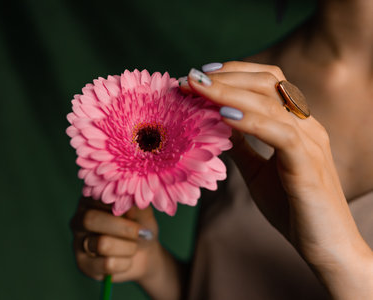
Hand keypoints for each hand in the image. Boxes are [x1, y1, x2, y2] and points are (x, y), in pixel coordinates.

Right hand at [71, 196, 158, 281]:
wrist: (144, 254)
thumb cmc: (141, 226)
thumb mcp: (143, 213)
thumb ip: (136, 205)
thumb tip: (130, 201)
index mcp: (90, 199)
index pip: (96, 197)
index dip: (118, 205)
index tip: (136, 213)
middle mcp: (79, 218)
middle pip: (91, 219)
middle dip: (122, 227)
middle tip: (142, 232)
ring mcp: (77, 242)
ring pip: (102, 244)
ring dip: (128, 247)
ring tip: (134, 247)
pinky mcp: (83, 264)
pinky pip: (107, 264)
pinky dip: (125, 263)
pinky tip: (126, 260)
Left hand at [182, 61, 372, 298]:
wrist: (327, 248)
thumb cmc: (292, 208)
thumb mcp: (256, 172)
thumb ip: (241, 147)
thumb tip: (214, 128)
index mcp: (296, 125)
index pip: (267, 82)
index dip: (233, 73)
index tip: (198, 75)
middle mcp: (306, 126)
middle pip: (268, 82)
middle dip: (225, 76)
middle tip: (191, 77)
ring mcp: (311, 143)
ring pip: (271, 102)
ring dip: (229, 92)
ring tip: (198, 87)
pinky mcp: (309, 166)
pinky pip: (280, 134)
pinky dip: (251, 121)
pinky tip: (223, 116)